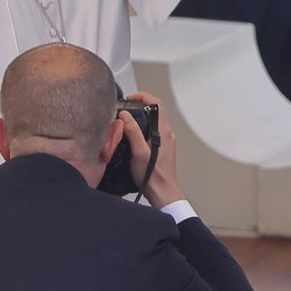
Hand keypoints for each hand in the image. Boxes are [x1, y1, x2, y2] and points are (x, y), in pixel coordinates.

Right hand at [119, 92, 182, 208]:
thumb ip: (133, 132)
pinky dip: (142, 131)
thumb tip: (125, 115)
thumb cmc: (153, 176)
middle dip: (138, 108)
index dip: (143, 97)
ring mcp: (166, 142)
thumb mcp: (138, 152)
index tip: (129, 97)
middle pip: (154, 112)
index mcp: (163, 131)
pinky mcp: (163, 150)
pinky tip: (131, 140)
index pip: (156, 104)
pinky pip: (152, 134)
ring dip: (139, 120)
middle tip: (123, 109)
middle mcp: (167, 134)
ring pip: (152, 123)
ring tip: (124, 123)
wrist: (163, 193)